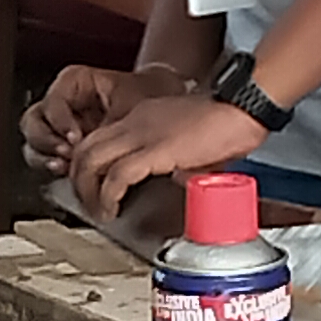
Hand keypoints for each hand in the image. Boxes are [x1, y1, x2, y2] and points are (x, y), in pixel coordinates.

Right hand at [24, 63, 188, 173]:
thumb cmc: (149, 94)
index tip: (75, 137)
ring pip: (33, 142)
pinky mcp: (64, 147)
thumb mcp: (133, 104)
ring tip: (64, 166)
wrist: (164, 104)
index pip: (52, 101)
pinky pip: (46, 158)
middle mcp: (61, 104)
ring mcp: (59, 127)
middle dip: (46, 140)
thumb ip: (113, 126)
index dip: (60, 121)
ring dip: (45, 156)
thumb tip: (103, 150)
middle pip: (33, 122)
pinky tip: (66, 174)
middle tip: (67, 152)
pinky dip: (52, 166)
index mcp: (73, 83)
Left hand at [70, 87, 269, 216]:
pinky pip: (117, 175)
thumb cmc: (227, 120)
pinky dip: (107, 196)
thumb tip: (178, 177)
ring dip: (87, 192)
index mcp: (143, 117)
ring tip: (97, 212)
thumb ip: (178, 156)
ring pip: (91, 161)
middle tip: (87, 204)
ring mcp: (142, 134)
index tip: (93, 187)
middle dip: (78, 181)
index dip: (87, 167)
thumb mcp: (190, 138)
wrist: (242, 108)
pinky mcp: (155, 150)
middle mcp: (135, 122)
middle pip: (84, 149)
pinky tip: (112, 208)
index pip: (97, 139)